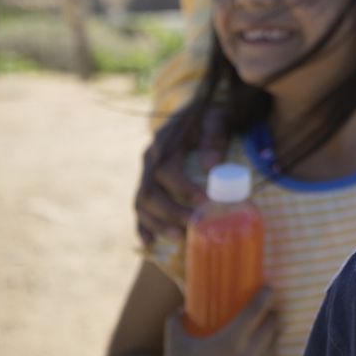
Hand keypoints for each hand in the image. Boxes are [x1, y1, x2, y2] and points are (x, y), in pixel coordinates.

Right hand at [135, 103, 227, 245]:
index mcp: (165, 143)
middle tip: (194, 226)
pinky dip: (143, 226)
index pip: (167, 170)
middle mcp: (150, 159)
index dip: (183, 187)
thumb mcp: (216, 118)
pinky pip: (139, 208)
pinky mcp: (147, 184)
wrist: (197, 113)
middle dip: (171, 212)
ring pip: (142, 203)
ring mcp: (145, 173)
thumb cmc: (210, 117)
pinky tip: (150, 242)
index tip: (204, 201)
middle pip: (150, 191)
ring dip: (158, 223)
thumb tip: (211, 165)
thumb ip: (214, 136)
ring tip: (179, 238)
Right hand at [151, 286, 278, 355]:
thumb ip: (177, 318)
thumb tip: (182, 305)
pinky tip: (268, 345)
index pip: (255, 312)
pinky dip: (270, 350)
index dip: (265, 297)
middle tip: (268, 306)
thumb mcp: (174, 338)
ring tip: (270, 323)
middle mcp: (246, 355)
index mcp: (230, 340)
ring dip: (274, 332)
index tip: (270, 287)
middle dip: (272, 314)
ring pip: (273, 345)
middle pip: (270, 326)